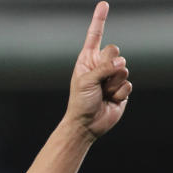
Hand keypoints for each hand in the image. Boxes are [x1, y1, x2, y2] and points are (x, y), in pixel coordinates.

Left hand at [65, 1, 131, 140]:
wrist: (87, 124)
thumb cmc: (80, 102)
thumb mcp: (86, 81)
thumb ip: (104, 68)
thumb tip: (122, 63)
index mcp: (87, 60)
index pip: (94, 36)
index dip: (99, 20)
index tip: (103, 4)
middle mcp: (100, 65)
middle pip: (115, 50)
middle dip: (109, 65)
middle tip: (100, 80)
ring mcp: (112, 76)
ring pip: (124, 68)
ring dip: (113, 83)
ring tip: (103, 93)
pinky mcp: (122, 88)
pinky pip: (128, 83)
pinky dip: (120, 93)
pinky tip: (111, 99)